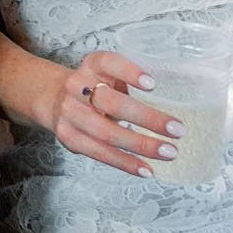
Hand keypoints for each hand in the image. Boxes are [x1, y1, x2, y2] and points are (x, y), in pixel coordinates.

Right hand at [43, 51, 179, 177]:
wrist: (54, 98)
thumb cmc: (95, 86)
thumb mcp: (109, 74)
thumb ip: (131, 82)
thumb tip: (178, 99)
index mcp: (91, 66)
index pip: (107, 62)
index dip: (129, 72)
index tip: (152, 84)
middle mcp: (76, 87)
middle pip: (111, 103)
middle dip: (147, 118)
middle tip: (177, 129)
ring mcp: (71, 114)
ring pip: (107, 132)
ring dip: (141, 145)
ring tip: (168, 152)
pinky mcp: (70, 138)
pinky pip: (100, 153)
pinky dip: (126, 163)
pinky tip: (146, 169)